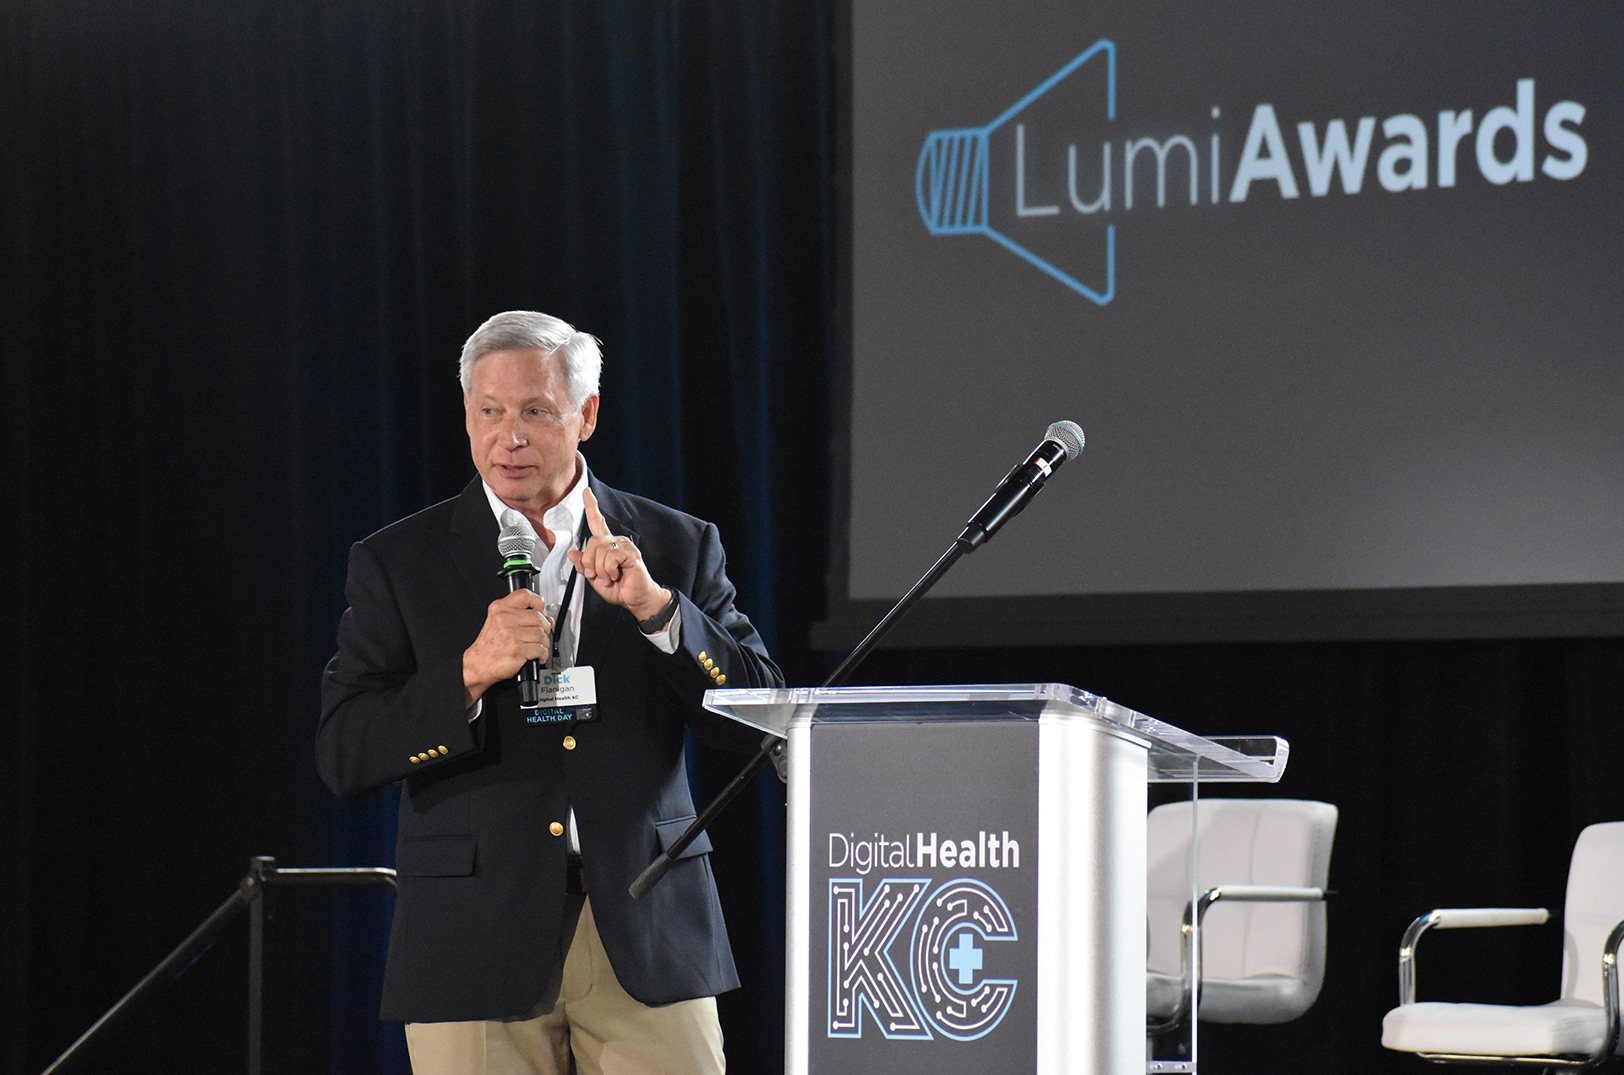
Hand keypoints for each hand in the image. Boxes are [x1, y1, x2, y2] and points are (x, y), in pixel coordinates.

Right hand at [462, 588, 552, 706]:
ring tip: (536, 647)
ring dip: (543, 643)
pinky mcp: (516, 650)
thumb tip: (547, 618)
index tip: (541, 611)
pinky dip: (542, 655)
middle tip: (539, 635)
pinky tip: (536, 656)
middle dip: (544, 628)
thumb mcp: (498, 622)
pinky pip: (540, 649)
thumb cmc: (489, 646)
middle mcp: (504, 619)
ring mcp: (511, 635)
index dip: (538, 603)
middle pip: (539, 617)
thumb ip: (521, 616)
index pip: (525, 595)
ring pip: (541, 634)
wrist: (477, 665)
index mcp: (499, 609)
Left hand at [568, 487, 670, 619]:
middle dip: (589, 563)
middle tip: (598, 576)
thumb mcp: (595, 579)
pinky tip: (616, 574)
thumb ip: (584, 567)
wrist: (637, 599)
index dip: (591, 506)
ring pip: (599, 550)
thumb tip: (573, 554)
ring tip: (610, 577)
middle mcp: (616, 541)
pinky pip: (610, 556)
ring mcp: (624, 545)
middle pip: (591, 542)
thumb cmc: (620, 589)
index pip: (597, 522)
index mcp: (607, 546)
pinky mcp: (630, 553)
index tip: (587, 492)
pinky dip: (608, 570)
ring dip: (600, 570)